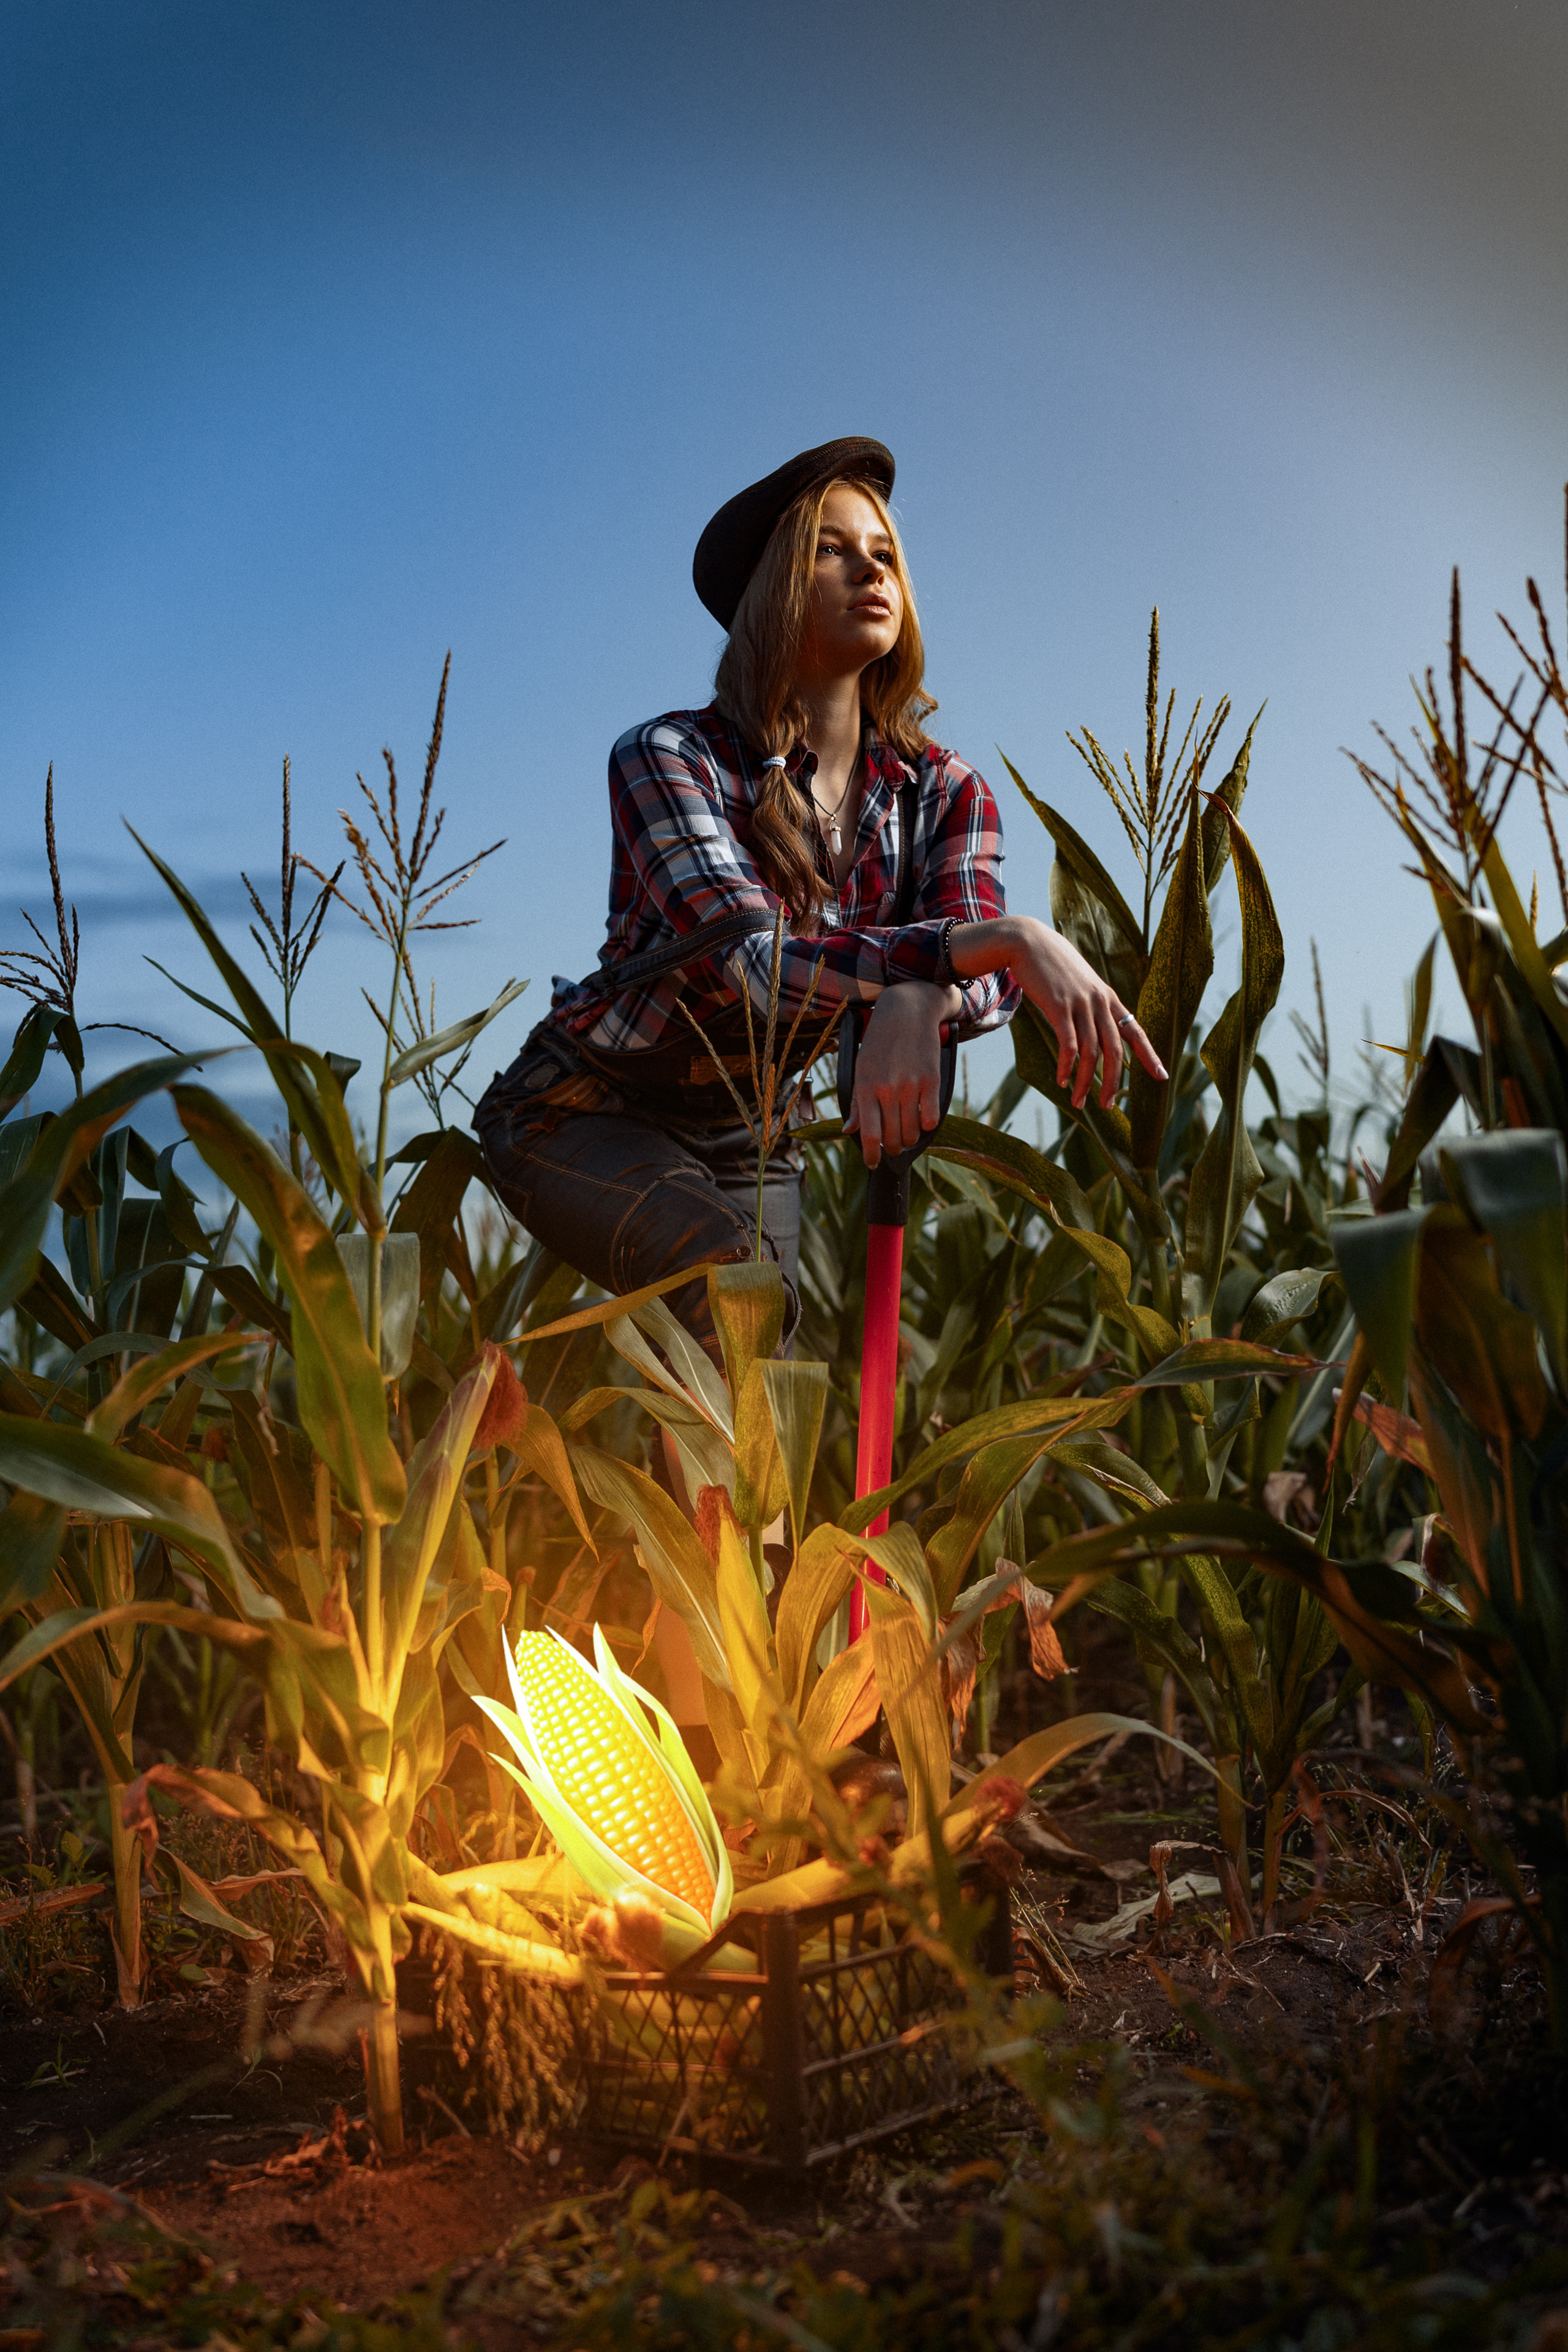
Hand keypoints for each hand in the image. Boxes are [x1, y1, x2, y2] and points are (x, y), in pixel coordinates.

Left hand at [842, 979, 958, 1167]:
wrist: (906, 1011)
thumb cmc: (880, 1042)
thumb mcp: (861, 1069)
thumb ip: (857, 1102)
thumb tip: (849, 1131)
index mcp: (865, 1087)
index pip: (868, 1133)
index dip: (870, 1155)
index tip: (872, 1163)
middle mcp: (887, 1089)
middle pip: (892, 1138)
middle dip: (892, 1149)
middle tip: (893, 1147)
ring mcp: (911, 1085)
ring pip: (913, 1132)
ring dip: (910, 1139)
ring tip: (908, 1133)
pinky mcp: (932, 1080)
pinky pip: (932, 1119)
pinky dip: (928, 1125)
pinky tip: (924, 1120)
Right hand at [949, 915, 1166, 1110]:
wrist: (1029, 942)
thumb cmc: (1052, 966)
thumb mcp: (1079, 984)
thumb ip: (1090, 1006)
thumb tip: (1094, 1032)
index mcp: (1108, 998)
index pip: (1135, 1031)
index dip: (1150, 1056)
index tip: (1162, 1077)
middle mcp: (1100, 1002)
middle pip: (1114, 1049)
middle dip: (1113, 1082)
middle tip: (1107, 1106)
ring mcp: (1080, 1004)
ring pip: (1091, 1052)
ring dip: (1086, 1081)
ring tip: (1079, 1101)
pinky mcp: (1059, 1006)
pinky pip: (1068, 1044)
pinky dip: (1066, 1067)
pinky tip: (1061, 1081)